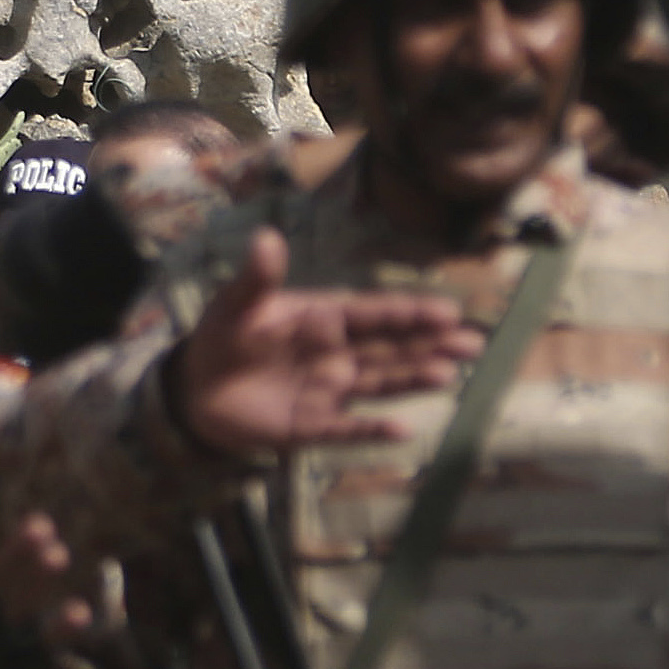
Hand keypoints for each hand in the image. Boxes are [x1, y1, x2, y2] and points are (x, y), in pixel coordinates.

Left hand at [165, 229, 481, 456]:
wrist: (195, 390)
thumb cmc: (222, 336)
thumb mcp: (236, 304)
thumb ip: (256, 277)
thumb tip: (266, 237)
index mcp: (323, 318)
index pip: (374, 314)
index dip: (410, 313)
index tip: (447, 310)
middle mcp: (337, 353)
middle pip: (391, 347)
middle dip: (430, 344)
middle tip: (473, 343)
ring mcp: (329, 390)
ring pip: (380, 382)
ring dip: (413, 378)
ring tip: (449, 374)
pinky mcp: (313, 425)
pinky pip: (348, 427)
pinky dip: (373, 429)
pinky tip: (402, 431)